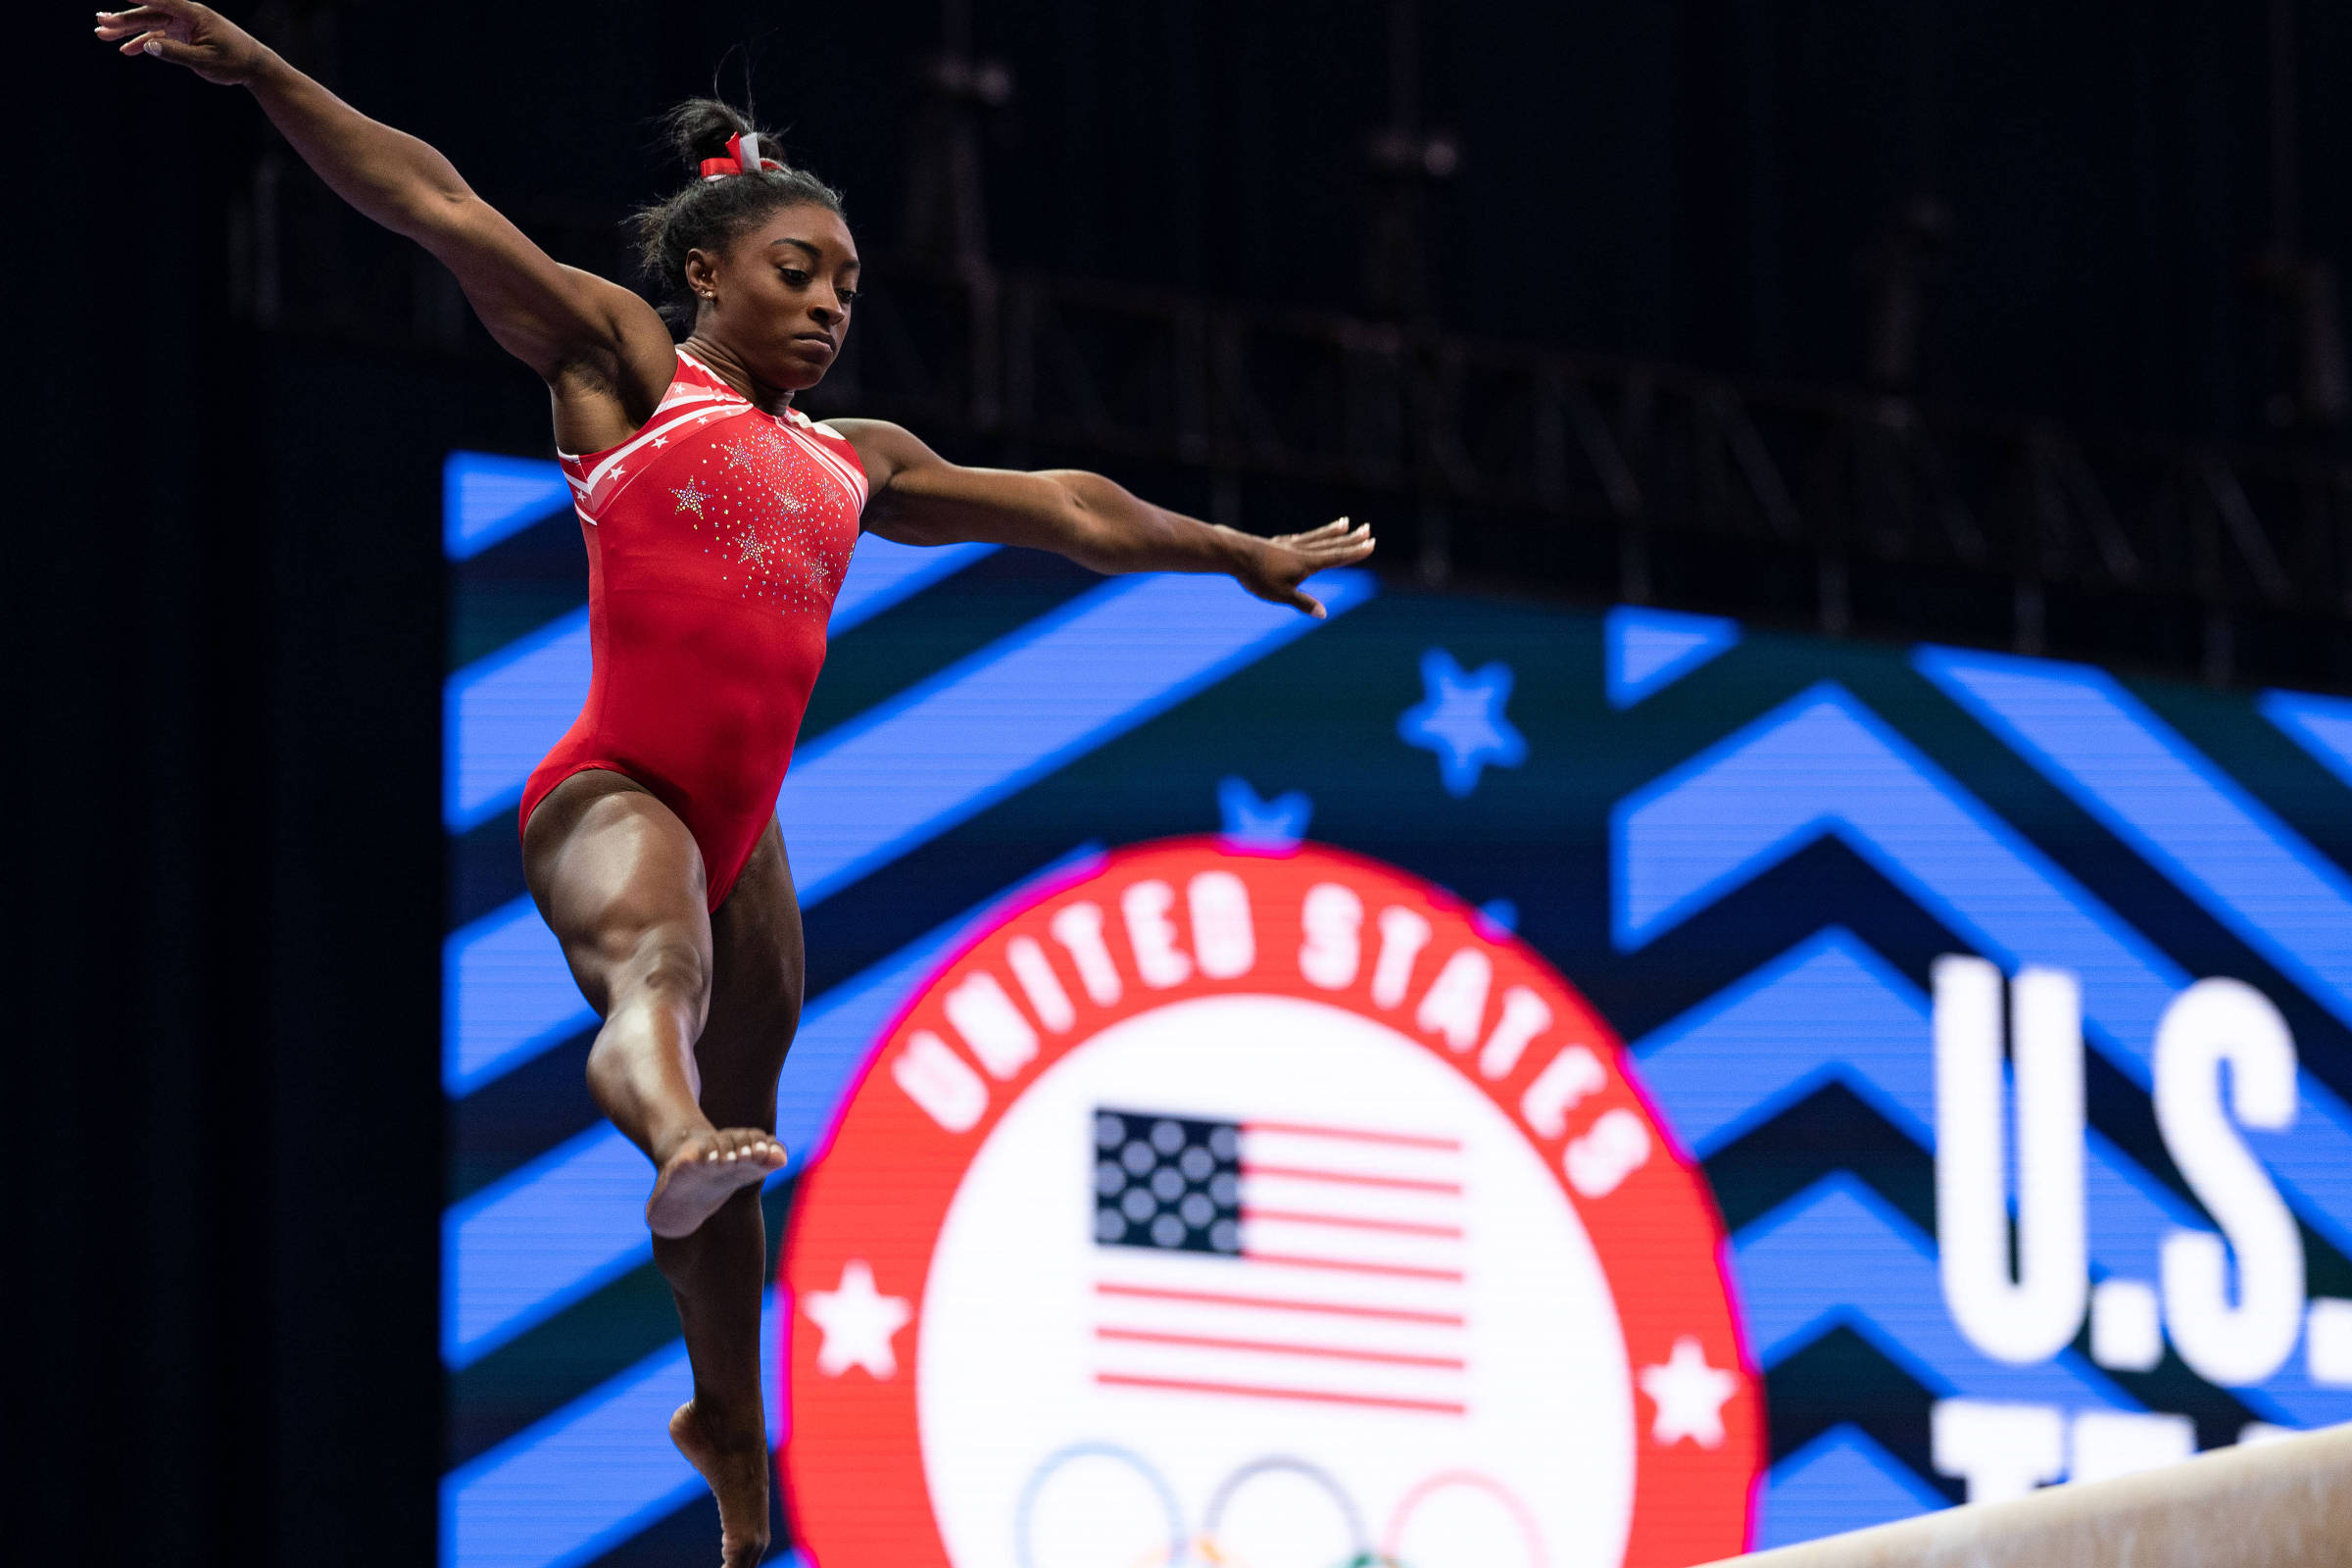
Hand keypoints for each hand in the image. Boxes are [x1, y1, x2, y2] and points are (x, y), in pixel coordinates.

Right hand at [95, 2, 269, 85]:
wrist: (254, 67)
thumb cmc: (234, 61)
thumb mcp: (205, 60)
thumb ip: (176, 53)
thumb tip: (148, 47)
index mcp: (193, 14)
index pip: (161, 0)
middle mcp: (186, 15)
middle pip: (149, 14)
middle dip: (123, 19)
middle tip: (100, 23)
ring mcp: (184, 25)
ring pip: (151, 25)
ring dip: (128, 31)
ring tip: (103, 35)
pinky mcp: (184, 36)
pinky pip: (159, 37)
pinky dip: (144, 43)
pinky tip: (127, 50)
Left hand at [1233, 518, 1375, 617]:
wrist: (1233, 554)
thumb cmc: (1257, 576)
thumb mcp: (1282, 594)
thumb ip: (1303, 603)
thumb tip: (1324, 614)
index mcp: (1307, 563)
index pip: (1336, 556)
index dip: (1355, 552)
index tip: (1371, 543)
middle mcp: (1300, 551)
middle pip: (1329, 543)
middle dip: (1350, 539)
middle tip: (1367, 529)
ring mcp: (1287, 546)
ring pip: (1314, 537)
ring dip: (1331, 532)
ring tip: (1345, 522)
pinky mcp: (1273, 545)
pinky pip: (1296, 540)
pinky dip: (1306, 538)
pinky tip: (1302, 538)